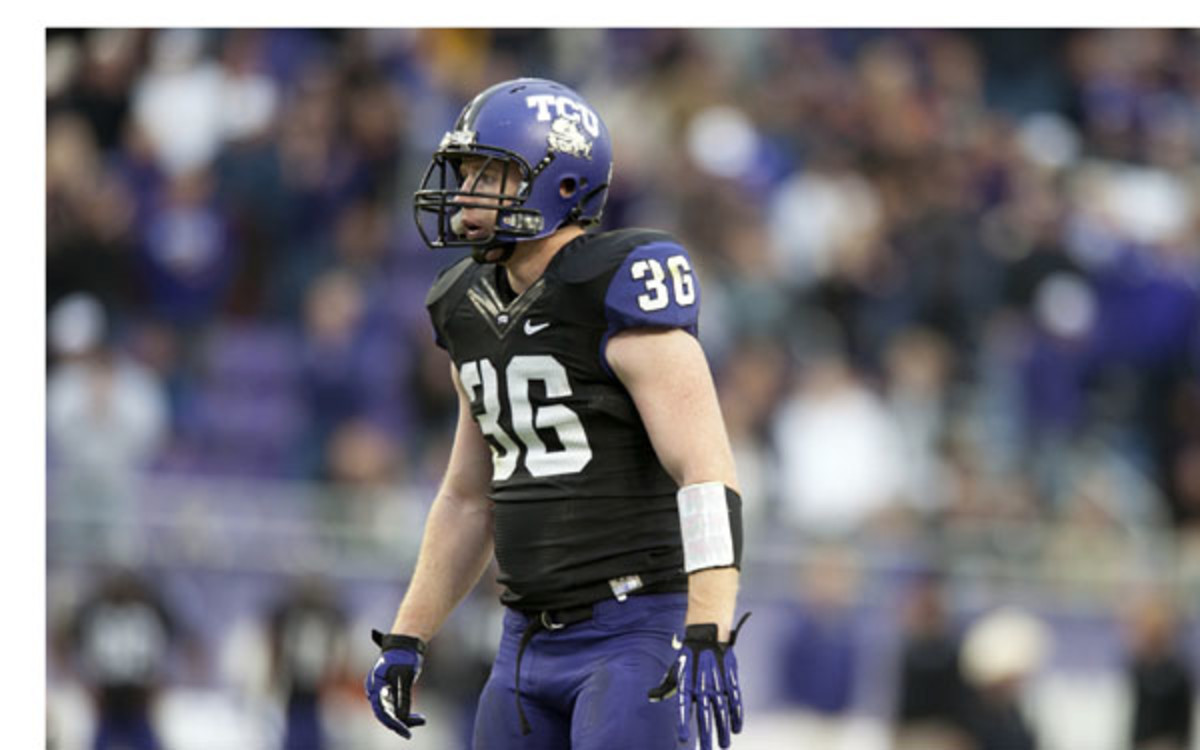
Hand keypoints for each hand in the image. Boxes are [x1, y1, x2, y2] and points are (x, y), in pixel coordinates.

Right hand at [364, 629, 427, 738]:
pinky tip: (417, 717)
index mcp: (375, 684)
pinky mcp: (388, 692)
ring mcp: (381, 691)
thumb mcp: (406, 676)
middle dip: (401, 722)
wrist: (404, 643)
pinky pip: (395, 707)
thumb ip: (403, 696)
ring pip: (391, 712)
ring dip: (405, 718)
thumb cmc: (404, 656)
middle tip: (420, 722)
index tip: (406, 731)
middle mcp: (375, 690)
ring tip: (421, 719)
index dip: (394, 723)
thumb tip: (402, 717)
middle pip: (386, 713)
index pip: (382, 711)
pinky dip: (405, 713)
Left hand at [648, 613, 749, 749]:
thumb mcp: (674, 671)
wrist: (707, 636)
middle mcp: (702, 685)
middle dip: (707, 735)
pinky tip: (736, 728)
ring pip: (721, 711)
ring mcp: (717, 683)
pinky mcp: (730, 680)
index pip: (683, 707)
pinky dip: (737, 715)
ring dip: (723, 729)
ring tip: (723, 745)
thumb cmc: (688, 658)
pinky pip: (735, 700)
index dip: (683, 722)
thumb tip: (651, 696)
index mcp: (686, 684)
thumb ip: (666, 687)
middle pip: (704, 714)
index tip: (683, 738)